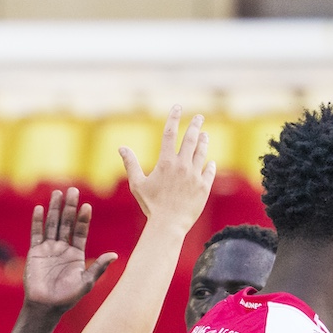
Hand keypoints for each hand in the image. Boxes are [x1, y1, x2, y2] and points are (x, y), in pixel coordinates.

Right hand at [22, 187, 117, 313]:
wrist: (45, 306)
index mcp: (77, 253)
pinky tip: (39, 208)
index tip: (86, 206)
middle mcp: (63, 248)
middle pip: (67, 223)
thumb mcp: (87, 282)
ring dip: (55, 209)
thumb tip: (114, 255)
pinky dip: (37, 221)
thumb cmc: (68, 298)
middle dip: (70, 207)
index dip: (83, 219)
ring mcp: (48, 249)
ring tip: (58, 193)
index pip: (80, 231)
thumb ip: (98, 267)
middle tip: (73, 190)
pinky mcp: (35, 252)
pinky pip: (36, 233)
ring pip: (52, 224)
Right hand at [121, 107, 214, 232]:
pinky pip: (209, 171)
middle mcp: (183, 166)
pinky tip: (210, 162)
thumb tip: (121, 148)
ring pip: (202, 153)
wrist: (168, 224)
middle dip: (195, 125)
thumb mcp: (137, 184)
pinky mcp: (204, 187)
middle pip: (191, 139)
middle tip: (199, 117)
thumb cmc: (150, 205)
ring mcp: (195, 176)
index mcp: (166, 162)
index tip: (178, 107)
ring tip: (205, 135)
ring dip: (203, 142)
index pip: (170, 134)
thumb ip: (130, 163)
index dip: (174, 118)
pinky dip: (210, 165)